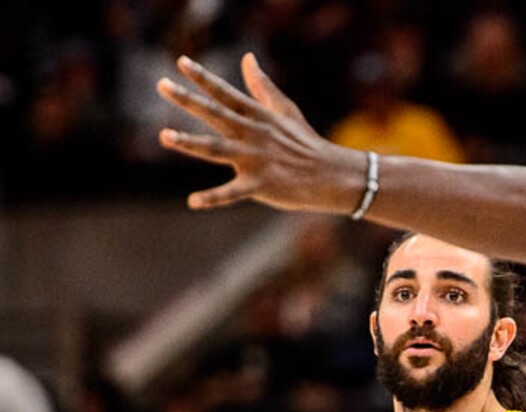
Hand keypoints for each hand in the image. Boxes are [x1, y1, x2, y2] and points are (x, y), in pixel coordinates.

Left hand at [157, 52, 364, 212]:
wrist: (329, 174)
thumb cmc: (305, 142)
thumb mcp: (284, 110)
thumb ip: (262, 86)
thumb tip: (248, 59)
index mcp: (256, 116)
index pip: (225, 92)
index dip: (202, 77)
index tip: (181, 63)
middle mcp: (252, 134)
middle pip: (214, 114)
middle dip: (187, 100)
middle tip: (161, 85)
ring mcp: (254, 159)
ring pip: (216, 149)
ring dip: (190, 143)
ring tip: (165, 136)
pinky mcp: (259, 185)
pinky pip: (232, 193)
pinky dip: (213, 198)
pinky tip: (193, 202)